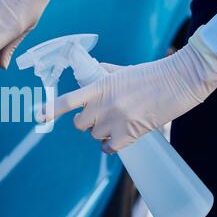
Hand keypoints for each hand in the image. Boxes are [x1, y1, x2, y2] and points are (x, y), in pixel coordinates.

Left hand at [46, 34, 216, 152]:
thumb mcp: (123, 70)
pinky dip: (110, 147)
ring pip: (94, 136)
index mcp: (99, 87)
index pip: (67, 101)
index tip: (38, 116)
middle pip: (79, 124)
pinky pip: (108, 148)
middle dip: (85, 122)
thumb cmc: (152, 74)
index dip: (50, 109)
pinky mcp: (129, 134)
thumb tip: (94, 69)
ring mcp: (115, 121)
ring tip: (115, 124)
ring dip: (100, 133)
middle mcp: (103, 105)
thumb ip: (105, 72)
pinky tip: (117, 140)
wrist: (179, 81)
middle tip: (97, 117)